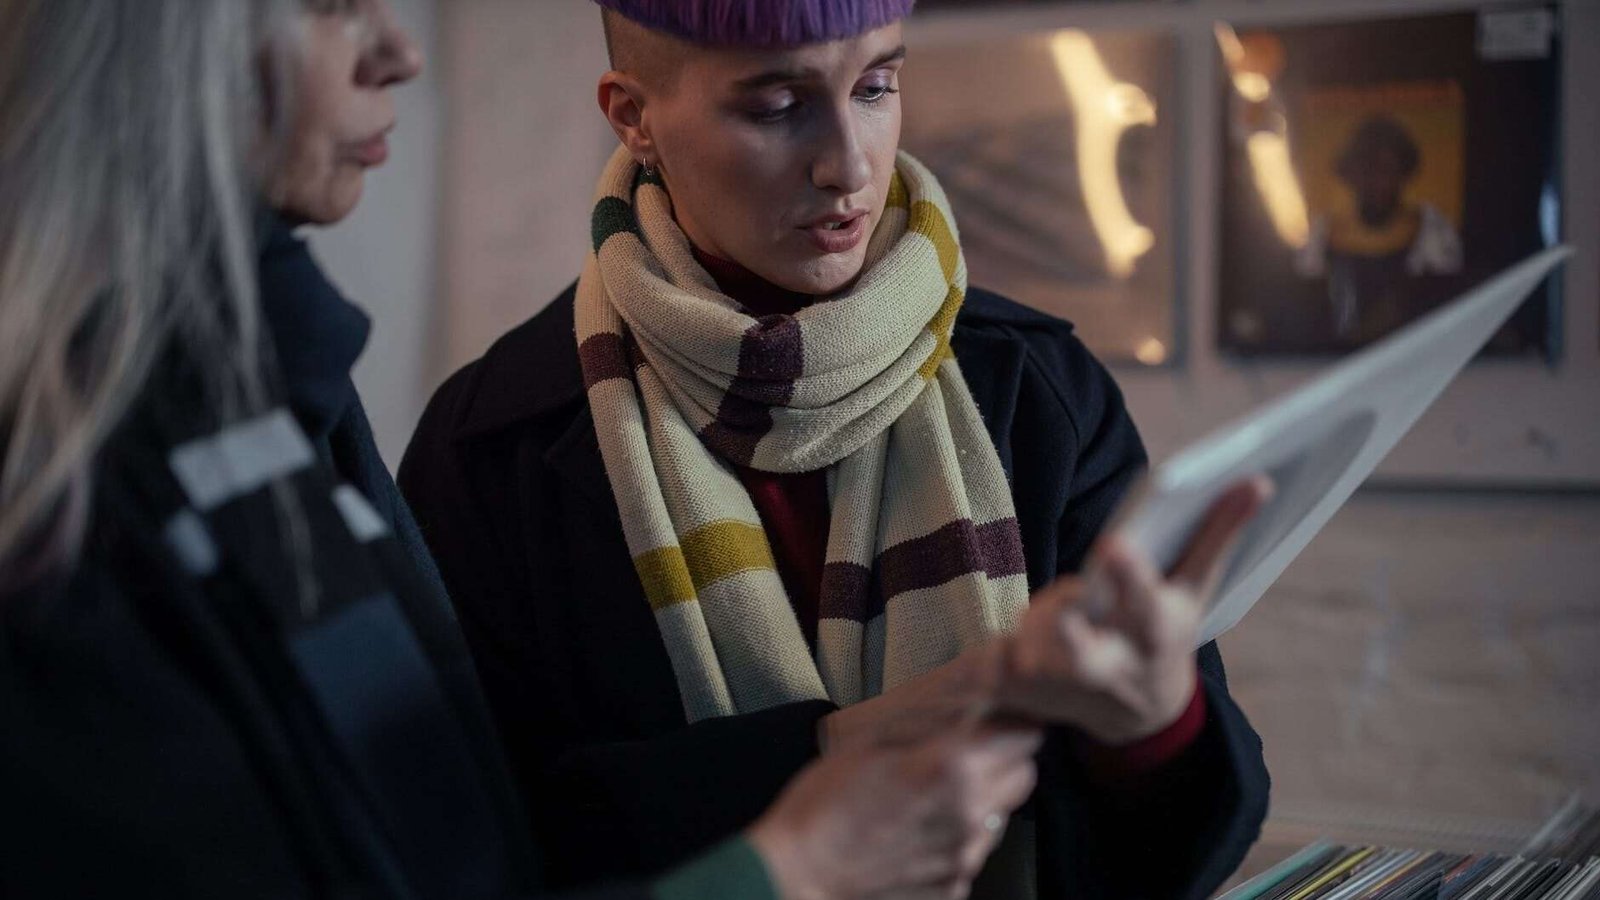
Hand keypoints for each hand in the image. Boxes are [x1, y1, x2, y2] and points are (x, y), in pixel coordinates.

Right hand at [747, 725, 1041, 899]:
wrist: (797, 876)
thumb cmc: (822, 805)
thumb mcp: (871, 743)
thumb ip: (928, 725)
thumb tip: (965, 709)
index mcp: (951, 768)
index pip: (1024, 736)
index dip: (1011, 723)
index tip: (997, 719)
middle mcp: (970, 814)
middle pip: (1024, 775)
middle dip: (1004, 759)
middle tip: (969, 753)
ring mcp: (965, 858)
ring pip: (1001, 815)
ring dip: (980, 800)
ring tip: (930, 798)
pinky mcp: (955, 888)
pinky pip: (974, 851)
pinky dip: (957, 838)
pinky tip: (916, 832)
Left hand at [996, 477, 1270, 743]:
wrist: (1139, 714)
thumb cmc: (1164, 630)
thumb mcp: (1195, 588)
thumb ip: (1218, 533)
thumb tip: (1257, 479)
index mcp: (1156, 633)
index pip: (1146, 604)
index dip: (1131, 577)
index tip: (1115, 545)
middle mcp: (1114, 667)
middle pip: (1083, 653)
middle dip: (1067, 634)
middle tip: (1059, 613)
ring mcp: (1067, 691)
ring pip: (1031, 648)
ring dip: (1032, 626)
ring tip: (1053, 616)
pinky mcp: (1029, 699)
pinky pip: (999, 662)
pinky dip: (1001, 648)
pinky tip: (1021, 643)